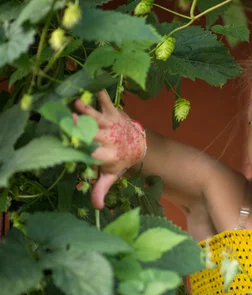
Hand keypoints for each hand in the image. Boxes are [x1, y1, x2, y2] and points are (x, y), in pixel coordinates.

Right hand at [73, 90, 145, 208]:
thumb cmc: (118, 160)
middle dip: (81, 127)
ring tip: (78, 104)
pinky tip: (94, 86)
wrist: (140, 144)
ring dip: (88, 110)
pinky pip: (107, 101)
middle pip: (93, 133)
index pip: (93, 153)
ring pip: (98, 116)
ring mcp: (111, 124)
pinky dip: (101, 94)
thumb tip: (97, 208)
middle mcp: (108, 139)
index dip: (83, 150)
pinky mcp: (113, 111)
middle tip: (68, 120)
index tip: (70, 145)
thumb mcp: (111, 175)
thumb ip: (101, 189)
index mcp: (106, 155)